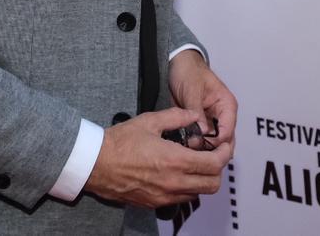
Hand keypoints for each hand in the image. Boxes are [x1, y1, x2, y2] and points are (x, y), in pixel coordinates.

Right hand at [84, 107, 232, 207]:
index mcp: (174, 161)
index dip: (224, 154)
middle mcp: (173, 182)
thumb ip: (176, 116)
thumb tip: (193, 115)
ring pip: (198, 193)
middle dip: (217, 169)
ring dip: (203, 179)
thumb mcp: (150, 120)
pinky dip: (187, 187)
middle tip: (212, 155)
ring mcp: (164, 196)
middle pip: (212, 184)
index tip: (223, 146)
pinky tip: (177, 172)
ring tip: (194, 163)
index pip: (214, 164)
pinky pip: (181, 199)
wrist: (95, 164)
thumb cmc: (119, 143)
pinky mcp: (155, 203)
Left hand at [168, 50, 236, 150]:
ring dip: (202, 150)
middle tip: (194, 154)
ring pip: (213, 144)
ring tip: (187, 152)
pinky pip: (201, 140)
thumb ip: (197, 111)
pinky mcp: (200, 126)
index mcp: (227, 105)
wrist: (177, 66)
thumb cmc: (189, 72)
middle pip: (224, 142)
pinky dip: (194, 145)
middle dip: (211, 150)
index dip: (216, 142)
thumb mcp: (192, 90)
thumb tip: (202, 132)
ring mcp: (212, 122)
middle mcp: (222, 116)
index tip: (200, 145)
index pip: (228, 131)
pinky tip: (184, 148)